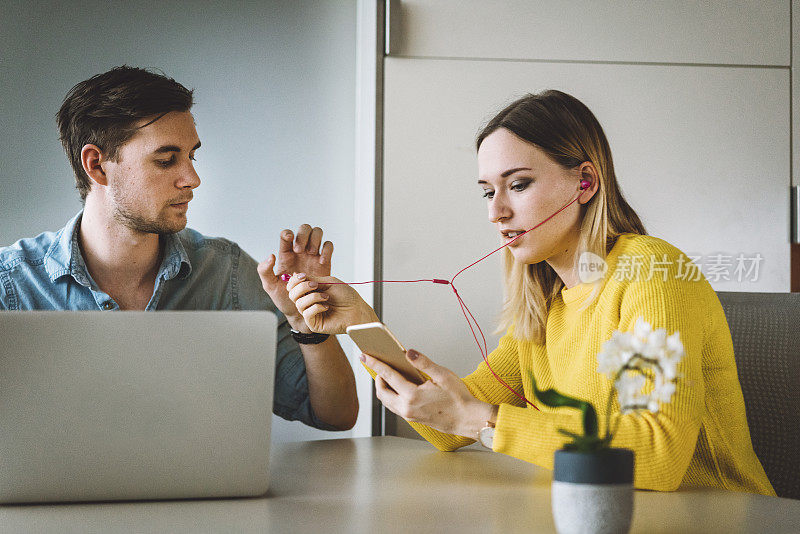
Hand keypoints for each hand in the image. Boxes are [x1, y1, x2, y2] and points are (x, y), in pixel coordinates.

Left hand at [257, 225, 332, 330]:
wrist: (301, 310)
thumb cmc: (284, 299)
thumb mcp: (270, 286)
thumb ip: (264, 271)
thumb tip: (271, 256)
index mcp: (286, 254)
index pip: (286, 235)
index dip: (288, 233)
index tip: (290, 240)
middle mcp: (300, 251)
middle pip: (304, 229)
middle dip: (303, 236)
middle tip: (300, 251)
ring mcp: (313, 255)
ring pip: (317, 233)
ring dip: (315, 239)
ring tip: (312, 254)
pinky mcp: (325, 262)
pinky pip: (329, 246)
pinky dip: (327, 250)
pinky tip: (322, 261)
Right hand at [287, 273, 377, 334]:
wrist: (357, 310)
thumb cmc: (347, 297)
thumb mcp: (328, 282)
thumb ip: (312, 279)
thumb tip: (296, 275)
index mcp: (311, 292)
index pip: (293, 286)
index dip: (294, 280)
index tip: (303, 276)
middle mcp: (309, 302)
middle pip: (292, 294)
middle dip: (301, 287)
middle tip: (315, 285)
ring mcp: (310, 314)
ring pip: (298, 303)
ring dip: (313, 297)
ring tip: (326, 297)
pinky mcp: (314, 324)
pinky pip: (306, 314)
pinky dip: (316, 307)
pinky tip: (327, 307)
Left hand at [360, 349, 494, 437]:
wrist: (467, 419)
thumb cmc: (458, 398)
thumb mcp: (443, 375)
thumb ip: (423, 363)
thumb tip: (408, 352)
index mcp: (412, 395)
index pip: (388, 376)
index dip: (375, 364)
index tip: (365, 356)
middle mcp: (407, 407)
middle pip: (381, 392)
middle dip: (377, 378)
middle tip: (379, 365)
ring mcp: (408, 415)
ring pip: (386, 401)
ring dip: (383, 388)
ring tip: (387, 375)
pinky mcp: (412, 419)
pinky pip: (394, 406)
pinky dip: (391, 395)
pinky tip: (399, 387)